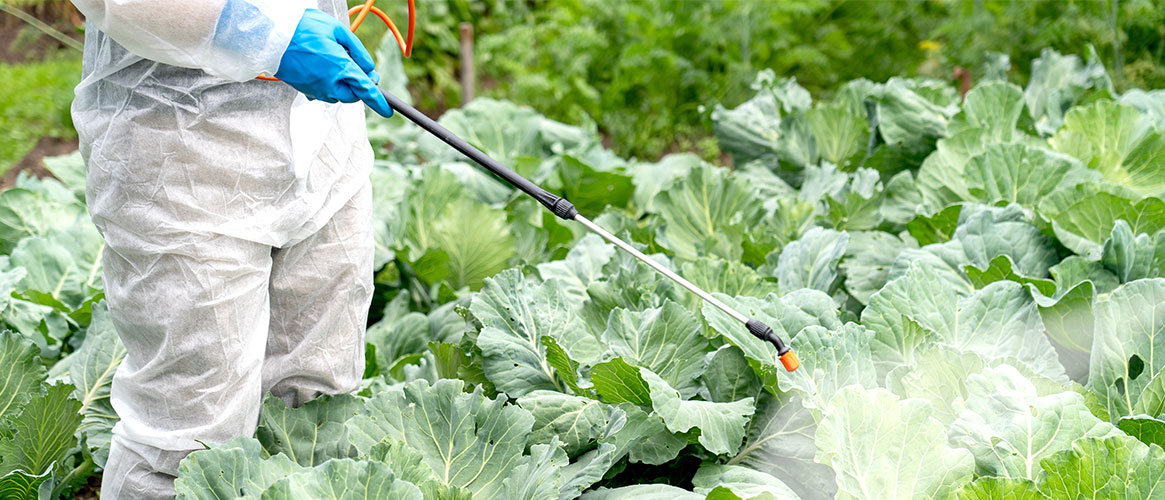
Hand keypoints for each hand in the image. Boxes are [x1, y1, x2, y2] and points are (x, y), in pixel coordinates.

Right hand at [274, 9, 393, 117]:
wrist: (271, 35)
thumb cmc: (304, 28)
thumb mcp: (337, 30)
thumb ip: (357, 50)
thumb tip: (368, 68)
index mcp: (341, 68)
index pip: (367, 90)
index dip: (379, 102)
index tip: (387, 111)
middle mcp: (329, 84)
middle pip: (353, 96)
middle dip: (359, 86)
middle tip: (359, 68)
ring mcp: (315, 89)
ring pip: (338, 95)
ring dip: (343, 84)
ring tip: (334, 61)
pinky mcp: (304, 90)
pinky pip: (323, 93)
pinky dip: (328, 84)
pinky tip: (322, 67)